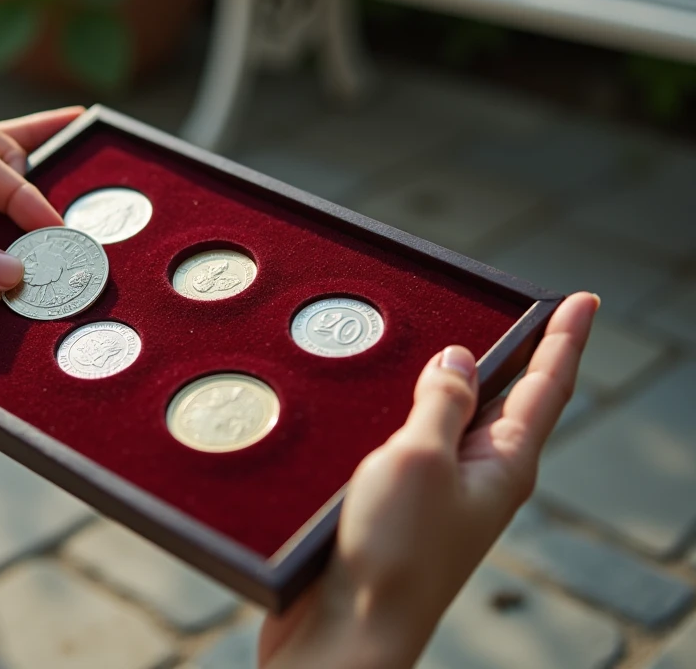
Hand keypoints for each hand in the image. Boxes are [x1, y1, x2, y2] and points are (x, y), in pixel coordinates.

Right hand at [258, 292, 599, 668]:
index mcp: (502, 465)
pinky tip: (378, 401)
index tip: (583, 299)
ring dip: (447, 380)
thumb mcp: (421, 457)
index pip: (546, 387)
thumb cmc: (393, 553)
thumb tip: (458, 358)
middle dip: (512, 351)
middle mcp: (477, 478)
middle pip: (505, 400)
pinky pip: (408, 444)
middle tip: (516, 306)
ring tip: (441, 340)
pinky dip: (402, 412)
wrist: (346, 630)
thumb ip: (441, 402)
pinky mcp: (395, 507)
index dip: (564, 338)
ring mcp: (437, 495)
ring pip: (450, 420)